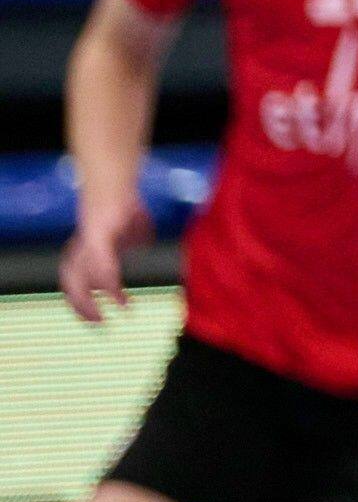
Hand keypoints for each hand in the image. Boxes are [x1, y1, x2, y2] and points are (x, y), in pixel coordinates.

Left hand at [59, 187, 151, 323]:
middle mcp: (83, 247)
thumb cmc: (123, 196)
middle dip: (82, 306)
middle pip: (71, 282)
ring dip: (92, 301)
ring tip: (108, 317)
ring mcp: (88, 243)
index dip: (85, 297)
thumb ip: (135, 235)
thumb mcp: (133, 221)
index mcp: (88, 245)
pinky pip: (102, 268)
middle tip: (99, 324)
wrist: (115, 177)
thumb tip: (142, 245)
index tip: (101, 313)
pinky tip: (119, 298)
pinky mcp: (97, 237)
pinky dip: (109, 286)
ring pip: (81, 279)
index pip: (77, 278)